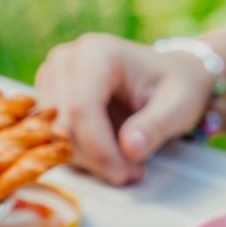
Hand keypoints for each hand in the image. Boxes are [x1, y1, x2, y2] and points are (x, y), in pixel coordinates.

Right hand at [34, 34, 213, 185]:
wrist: (166, 78)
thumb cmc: (175, 88)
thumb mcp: (180, 105)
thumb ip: (156, 126)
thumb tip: (129, 148)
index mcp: (97, 52)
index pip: (81, 107)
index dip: (99, 148)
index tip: (125, 174)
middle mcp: (65, 60)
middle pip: (63, 124)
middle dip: (95, 158)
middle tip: (131, 173)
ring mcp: (50, 79)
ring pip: (53, 136)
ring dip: (87, 161)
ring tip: (126, 164)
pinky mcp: (46, 99)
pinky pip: (51, 139)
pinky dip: (78, 156)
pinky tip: (108, 156)